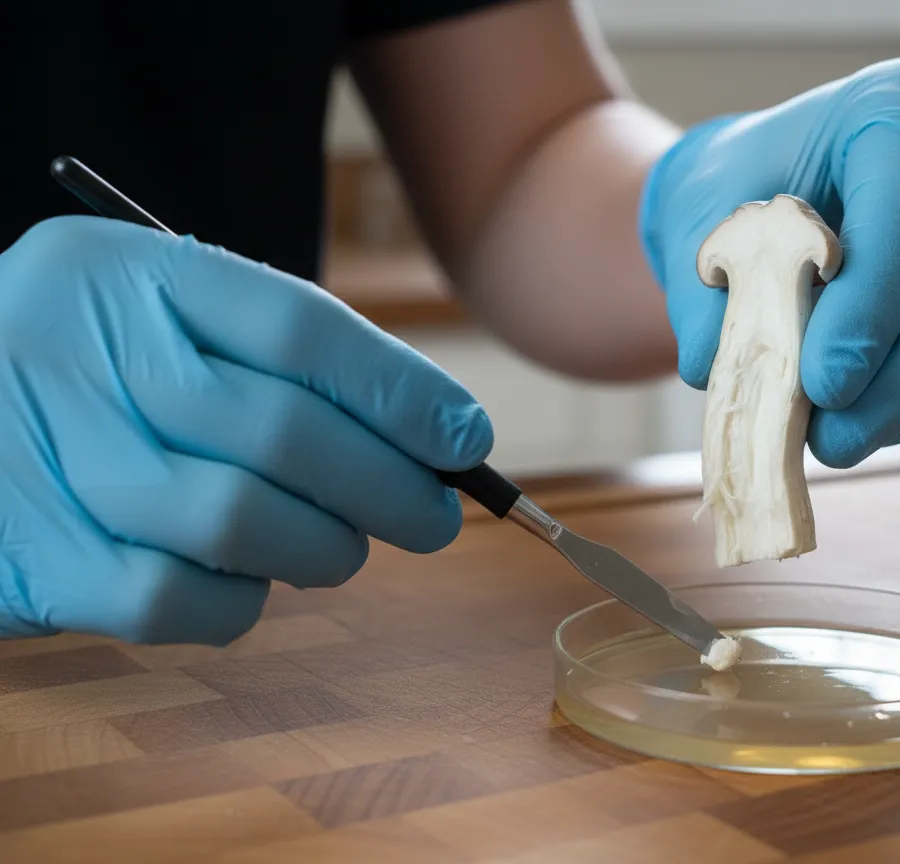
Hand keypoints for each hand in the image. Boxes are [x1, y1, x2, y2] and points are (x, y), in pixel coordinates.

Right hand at [0, 216, 491, 642]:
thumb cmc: (93, 381)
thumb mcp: (162, 328)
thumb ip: (281, 368)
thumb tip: (440, 440)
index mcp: (123, 273)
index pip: (301, 327)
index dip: (404, 391)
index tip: (467, 438)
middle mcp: (74, 349)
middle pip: (284, 430)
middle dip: (390, 486)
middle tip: (434, 516)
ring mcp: (44, 456)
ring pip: (241, 521)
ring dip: (323, 549)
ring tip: (338, 549)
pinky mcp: (29, 559)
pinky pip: (179, 600)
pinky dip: (241, 602)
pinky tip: (248, 581)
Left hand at [639, 57, 899, 467]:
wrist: (766, 206)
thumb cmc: (737, 207)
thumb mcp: (702, 235)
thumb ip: (712, 298)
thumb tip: (721, 369)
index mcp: (891, 107)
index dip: (873, 302)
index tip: (822, 384)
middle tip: (835, 439)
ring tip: (853, 440)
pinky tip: (898, 419)